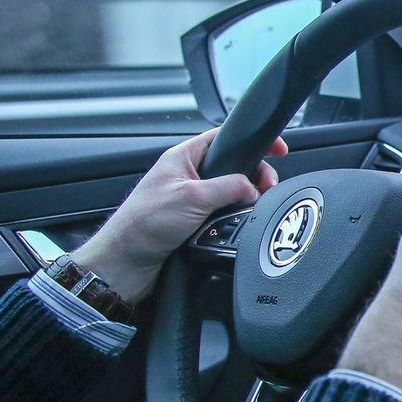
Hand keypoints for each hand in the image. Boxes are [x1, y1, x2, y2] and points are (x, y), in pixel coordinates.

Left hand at [71, 128, 287, 304]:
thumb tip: (253, 188)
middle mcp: (187, 176)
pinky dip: (232, 221)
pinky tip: (232, 228)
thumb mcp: (193, 197)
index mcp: (182, 158)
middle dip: (253, 178)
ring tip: (247, 212)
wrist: (124, 264)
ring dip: (241, 204)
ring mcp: (191, 200)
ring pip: (231, 194)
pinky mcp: (193, 222)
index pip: (225, 137)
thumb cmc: (141, 226)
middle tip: (264, 191)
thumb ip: (230, 187)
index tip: (277, 150)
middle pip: (234, 167)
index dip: (252, 140)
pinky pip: (223, 216)